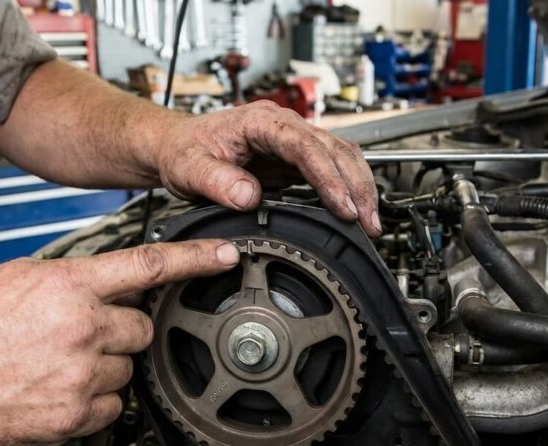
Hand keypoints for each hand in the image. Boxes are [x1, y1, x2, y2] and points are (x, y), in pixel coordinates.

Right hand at [0, 240, 239, 445]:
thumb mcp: (15, 279)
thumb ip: (67, 279)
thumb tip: (99, 282)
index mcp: (68, 286)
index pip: (147, 267)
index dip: (195, 261)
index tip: (225, 258)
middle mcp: (81, 328)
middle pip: (142, 328)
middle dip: (121, 330)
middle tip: (82, 334)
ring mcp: (80, 374)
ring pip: (127, 370)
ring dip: (105, 366)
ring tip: (59, 364)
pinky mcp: (73, 414)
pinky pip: (112, 407)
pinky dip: (93, 400)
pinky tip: (58, 389)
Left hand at [155, 101, 381, 236]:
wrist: (176, 146)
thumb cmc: (183, 150)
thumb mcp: (189, 168)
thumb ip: (216, 181)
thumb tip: (248, 197)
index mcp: (260, 122)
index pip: (305, 146)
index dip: (328, 177)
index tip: (342, 206)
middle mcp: (283, 126)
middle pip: (336, 149)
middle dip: (357, 186)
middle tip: (368, 222)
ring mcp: (293, 141)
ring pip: (341, 156)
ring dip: (360, 188)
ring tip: (370, 223)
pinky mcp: (295, 159)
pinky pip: (332, 169)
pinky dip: (347, 190)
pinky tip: (354, 214)